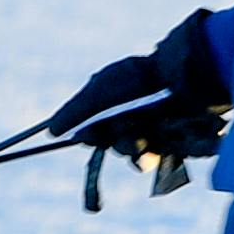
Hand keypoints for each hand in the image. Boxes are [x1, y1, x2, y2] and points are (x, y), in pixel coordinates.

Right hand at [47, 6, 230, 162]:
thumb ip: (74, 111)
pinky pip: (169, 157)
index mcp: (117, 106)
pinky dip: (168, 152)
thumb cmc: (137, 80)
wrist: (182, 76)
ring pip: (141, 157)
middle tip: (129, 134)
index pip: (97, 133)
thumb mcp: (98, 92)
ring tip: (147, 139)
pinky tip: (167, 140)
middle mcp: (137, 118)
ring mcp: (160, 130)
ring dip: (139, 152)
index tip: (93, 135)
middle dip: (121, 144)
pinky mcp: (182, 140)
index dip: (94, 137)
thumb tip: (51, 131)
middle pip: (119, 147)